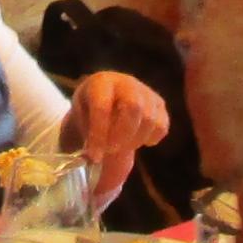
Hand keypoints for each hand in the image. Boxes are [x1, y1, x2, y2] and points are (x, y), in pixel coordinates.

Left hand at [64, 74, 170, 205]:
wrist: (105, 99)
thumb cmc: (89, 112)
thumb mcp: (80, 119)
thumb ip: (87, 135)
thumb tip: (92, 160)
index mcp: (101, 83)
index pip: (102, 107)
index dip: (99, 134)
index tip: (95, 156)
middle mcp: (126, 82)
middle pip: (134, 107)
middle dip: (123, 135)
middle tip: (111, 150)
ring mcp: (146, 92)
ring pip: (150, 118)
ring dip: (135, 140)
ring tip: (121, 145)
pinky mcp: (159, 104)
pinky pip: (162, 126)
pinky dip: (151, 139)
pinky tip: (136, 140)